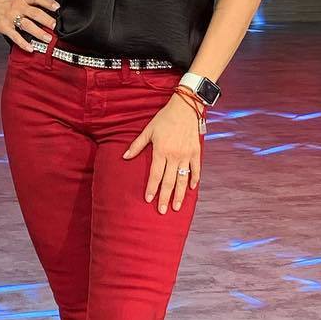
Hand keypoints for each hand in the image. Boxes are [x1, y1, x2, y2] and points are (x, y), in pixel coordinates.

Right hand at [0, 0, 59, 49]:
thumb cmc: (6, 5)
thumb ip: (32, 5)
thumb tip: (50, 14)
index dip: (48, 2)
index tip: (57, 7)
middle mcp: (18, 7)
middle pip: (34, 12)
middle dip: (46, 20)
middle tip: (55, 26)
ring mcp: (11, 17)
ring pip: (27, 24)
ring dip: (38, 32)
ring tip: (48, 38)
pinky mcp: (4, 27)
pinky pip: (15, 36)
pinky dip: (23, 43)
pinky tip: (31, 48)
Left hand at [123, 96, 200, 212]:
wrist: (186, 108)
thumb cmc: (164, 118)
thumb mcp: (148, 130)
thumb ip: (137, 145)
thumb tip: (124, 157)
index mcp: (161, 151)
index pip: (155, 175)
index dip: (152, 188)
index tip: (149, 199)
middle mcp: (174, 156)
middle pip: (169, 181)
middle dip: (165, 197)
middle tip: (162, 211)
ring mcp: (187, 155)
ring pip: (183, 179)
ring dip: (179, 194)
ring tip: (176, 207)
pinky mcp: (196, 152)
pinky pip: (196, 169)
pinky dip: (194, 179)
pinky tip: (191, 189)